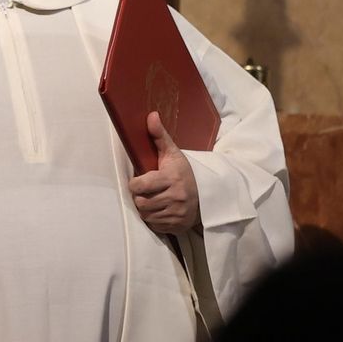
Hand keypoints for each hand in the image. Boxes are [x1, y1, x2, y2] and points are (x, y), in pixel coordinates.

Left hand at [128, 112, 200, 234]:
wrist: (208, 194)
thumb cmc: (184, 172)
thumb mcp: (173, 153)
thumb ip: (159, 136)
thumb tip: (151, 115)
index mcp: (172, 179)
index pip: (140, 186)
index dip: (134, 184)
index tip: (138, 181)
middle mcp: (175, 198)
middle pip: (141, 202)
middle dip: (139, 196)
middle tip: (145, 191)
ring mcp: (177, 213)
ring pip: (146, 214)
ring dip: (145, 208)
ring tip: (151, 199)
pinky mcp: (177, 226)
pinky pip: (154, 225)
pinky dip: (152, 219)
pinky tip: (159, 209)